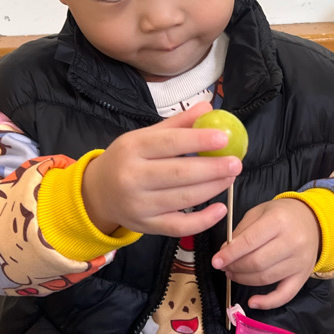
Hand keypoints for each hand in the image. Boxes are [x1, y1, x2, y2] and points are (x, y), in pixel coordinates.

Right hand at [81, 101, 241, 237]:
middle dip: (212, 168)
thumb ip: (177, 125)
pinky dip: (203, 220)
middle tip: (236, 162)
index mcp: (132, 148)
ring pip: (183, 199)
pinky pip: (179, 226)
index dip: (198, 140)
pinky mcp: (146, 226)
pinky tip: (221, 208)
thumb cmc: (127, 160)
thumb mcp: (144, 137)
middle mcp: (132, 177)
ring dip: (212, 189)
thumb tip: (208, 107)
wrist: (97, 194)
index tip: (224, 137)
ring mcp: (139, 205)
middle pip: (178, 173)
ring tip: (231, 177)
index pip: (169, 143)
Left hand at [212, 198, 320, 309]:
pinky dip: (267, 303)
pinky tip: (252, 302)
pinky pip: (285, 295)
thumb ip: (241, 231)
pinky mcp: (303, 276)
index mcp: (279, 221)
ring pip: (265, 278)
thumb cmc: (281, 215)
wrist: (313, 221)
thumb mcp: (259, 212)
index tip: (216, 261)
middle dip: (235, 267)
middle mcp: (292, 242)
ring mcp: (300, 261)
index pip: (249, 241)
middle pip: (256, 262)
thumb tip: (225, 253)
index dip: (230, 254)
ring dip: (244, 280)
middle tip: (224, 267)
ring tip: (233, 274)